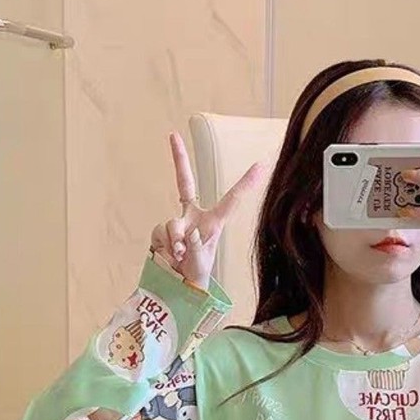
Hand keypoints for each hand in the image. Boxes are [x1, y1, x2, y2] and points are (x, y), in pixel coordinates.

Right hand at [150, 132, 263, 289]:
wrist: (181, 284)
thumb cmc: (198, 271)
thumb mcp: (202, 261)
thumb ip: (195, 247)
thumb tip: (187, 233)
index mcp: (213, 221)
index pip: (231, 199)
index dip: (246, 183)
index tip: (260, 165)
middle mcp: (193, 216)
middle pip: (184, 182)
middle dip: (178, 158)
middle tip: (173, 135)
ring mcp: (176, 221)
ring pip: (171, 224)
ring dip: (175, 243)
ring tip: (180, 257)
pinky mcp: (161, 231)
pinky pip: (160, 233)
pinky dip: (165, 247)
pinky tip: (170, 256)